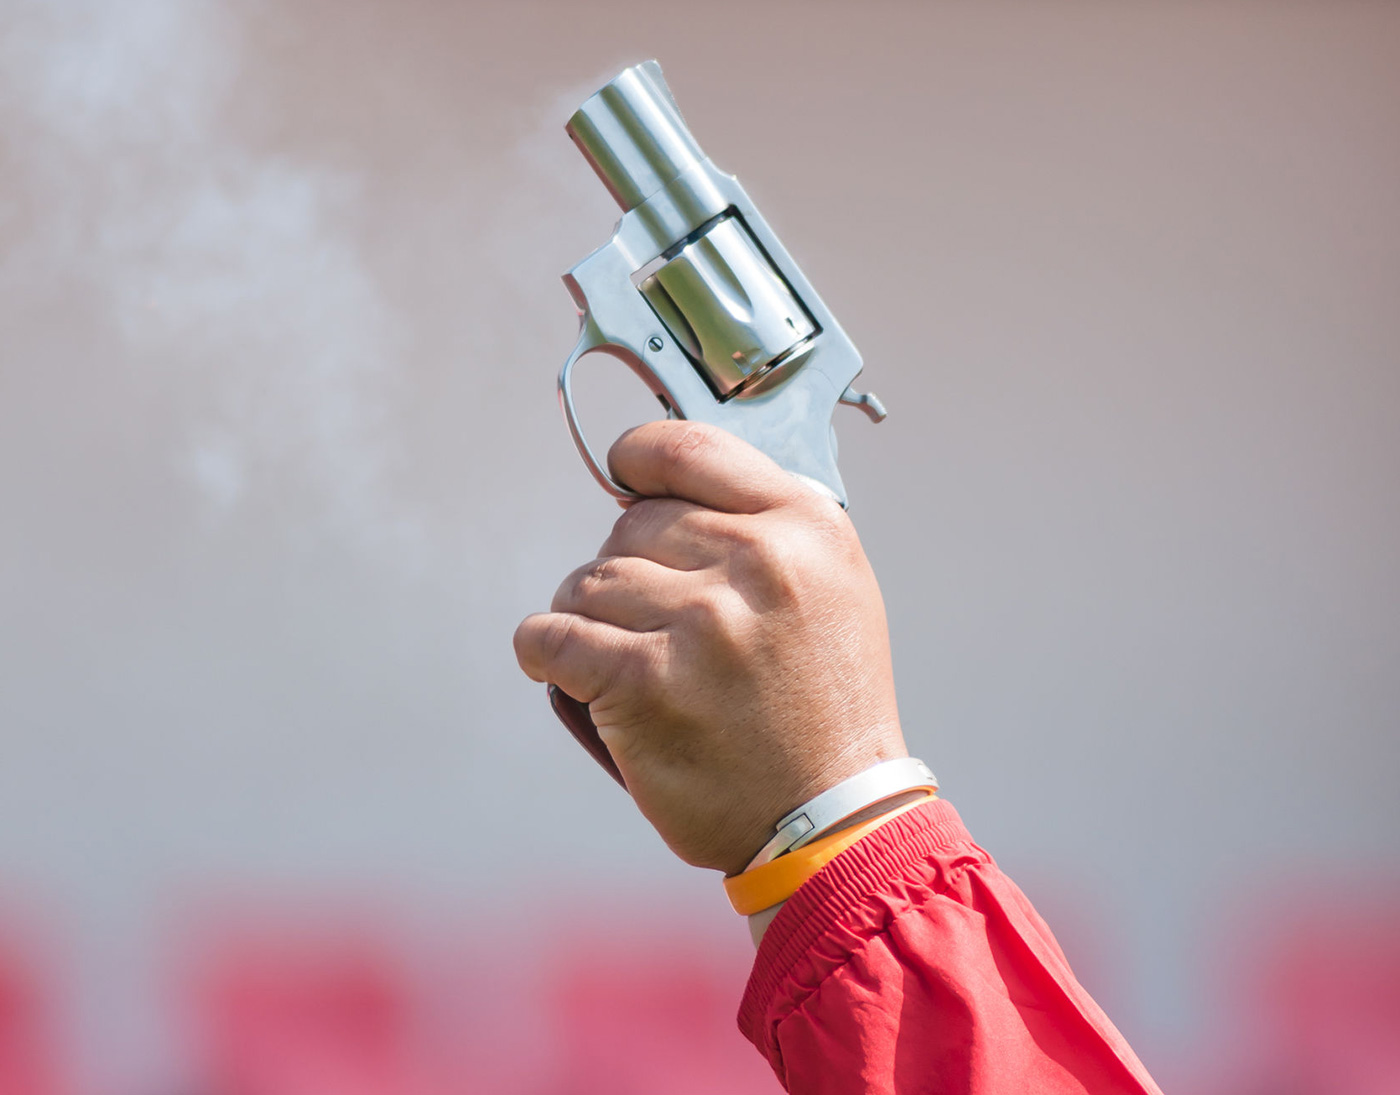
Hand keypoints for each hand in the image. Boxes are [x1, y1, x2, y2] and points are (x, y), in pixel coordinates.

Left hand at [514, 421, 907, 876]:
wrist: (834, 815)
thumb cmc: (823, 701)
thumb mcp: (830, 586)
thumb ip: (762, 526)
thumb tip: (661, 487)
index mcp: (805, 527)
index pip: (688, 449)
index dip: (638, 459)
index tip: (622, 480)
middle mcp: (758, 562)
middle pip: (630, 525)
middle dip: (626, 571)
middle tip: (653, 625)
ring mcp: (701, 621)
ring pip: (587, 581)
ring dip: (588, 617)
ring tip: (623, 659)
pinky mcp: (644, 682)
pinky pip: (550, 636)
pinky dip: (544, 653)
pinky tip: (563, 669)